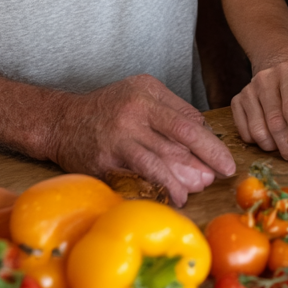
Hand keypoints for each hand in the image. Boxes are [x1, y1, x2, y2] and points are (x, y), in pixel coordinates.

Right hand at [48, 74, 234, 206]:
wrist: (62, 122)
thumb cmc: (107, 109)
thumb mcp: (139, 94)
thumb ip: (170, 109)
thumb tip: (203, 133)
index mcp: (146, 92)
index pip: (187, 117)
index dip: (209, 140)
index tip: (223, 156)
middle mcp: (135, 110)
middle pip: (181, 135)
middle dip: (208, 155)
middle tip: (226, 171)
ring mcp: (120, 136)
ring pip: (164, 158)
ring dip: (187, 176)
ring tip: (201, 187)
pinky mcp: (108, 159)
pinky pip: (143, 176)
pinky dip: (164, 186)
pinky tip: (178, 195)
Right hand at [231, 58, 287, 166]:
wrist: (277, 63)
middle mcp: (266, 78)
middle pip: (275, 123)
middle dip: (287, 148)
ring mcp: (249, 89)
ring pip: (258, 131)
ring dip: (272, 147)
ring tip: (283, 145)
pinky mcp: (237, 100)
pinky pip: (245, 133)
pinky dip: (258, 142)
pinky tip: (269, 136)